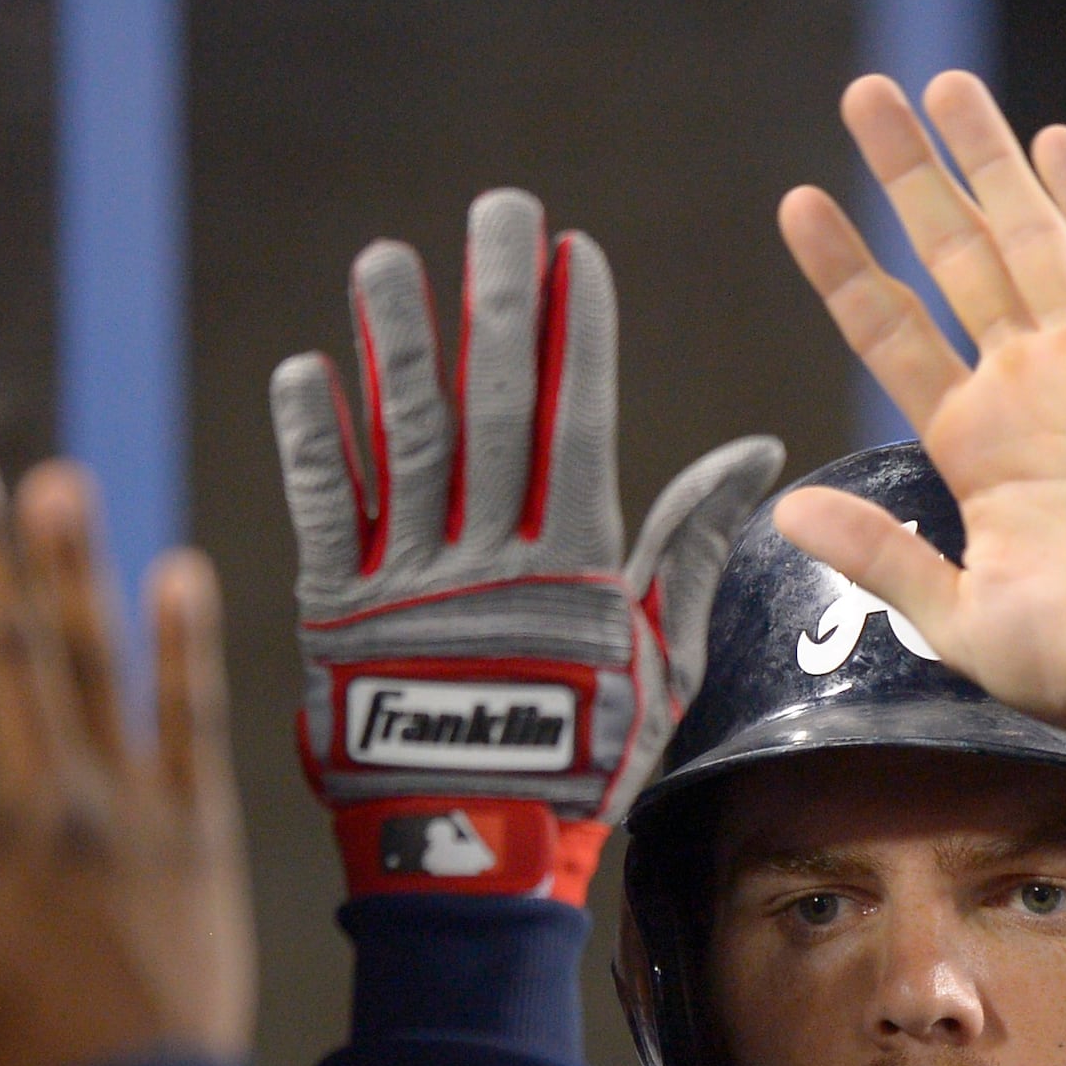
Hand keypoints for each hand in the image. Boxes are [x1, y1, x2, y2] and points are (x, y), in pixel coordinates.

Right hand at [0, 436, 250, 1065]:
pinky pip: (193, 720)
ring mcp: (131, 810)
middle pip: (3, 656)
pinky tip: (177, 569)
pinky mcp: (201, 829)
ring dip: (72, 571)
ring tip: (53, 482)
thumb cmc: (4, 1054)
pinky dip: (185, 646)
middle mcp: (47, 804)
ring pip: (94, 668)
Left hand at [269, 194, 775, 902]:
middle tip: (495, 209)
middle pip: (494, 406)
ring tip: (387, 259)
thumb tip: (756, 453)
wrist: (473, 856)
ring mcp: (411, 583)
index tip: (568, 251)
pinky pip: (326, 511)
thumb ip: (692, 549)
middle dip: (497, 300)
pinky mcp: (339, 613)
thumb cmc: (583, 757)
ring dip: (396, 342)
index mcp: (575, 568)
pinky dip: (315, 441)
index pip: (577, 420)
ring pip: (404, 439)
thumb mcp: (659, 660)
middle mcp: (493, 560)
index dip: (572, 330)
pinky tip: (309, 368)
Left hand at [771, 72, 1065, 806]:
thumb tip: (785, 515)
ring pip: (1029, 239)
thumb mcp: (964, 620)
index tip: (798, 201)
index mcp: (973, 449)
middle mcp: (1027, 392)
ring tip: (942, 84)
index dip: (845, 267)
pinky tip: (1053, 143)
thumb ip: (882, 558)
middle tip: (863, 94)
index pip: (891, 334)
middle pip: (954, 257)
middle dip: (909, 175)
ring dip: (987, 163)